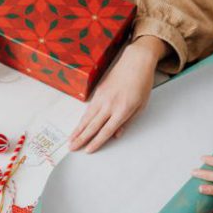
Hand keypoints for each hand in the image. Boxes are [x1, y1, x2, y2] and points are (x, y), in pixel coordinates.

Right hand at [69, 36, 168, 152]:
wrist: (136, 62)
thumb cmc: (142, 84)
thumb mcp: (141, 106)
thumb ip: (127, 122)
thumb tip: (116, 135)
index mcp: (122, 110)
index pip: (106, 131)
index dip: (96, 142)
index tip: (88, 150)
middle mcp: (109, 105)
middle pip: (92, 126)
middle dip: (81, 139)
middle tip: (72, 148)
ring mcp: (102, 97)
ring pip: (86, 118)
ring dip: (77, 130)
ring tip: (70, 139)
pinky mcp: (98, 91)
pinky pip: (88, 109)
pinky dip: (82, 119)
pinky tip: (78, 126)